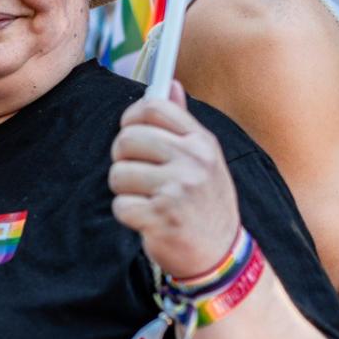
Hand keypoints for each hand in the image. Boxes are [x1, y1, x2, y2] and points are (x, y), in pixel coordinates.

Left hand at [109, 81, 240, 277]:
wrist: (220, 256)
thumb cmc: (204, 204)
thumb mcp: (204, 160)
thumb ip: (182, 123)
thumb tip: (169, 83)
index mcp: (201, 142)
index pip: (152, 108)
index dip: (131, 118)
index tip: (130, 132)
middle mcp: (193, 161)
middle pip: (127, 139)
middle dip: (122, 159)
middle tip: (139, 176)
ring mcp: (178, 189)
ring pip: (118, 173)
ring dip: (124, 191)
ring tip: (147, 200)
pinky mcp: (162, 217)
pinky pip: (121, 206)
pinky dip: (128, 215)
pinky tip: (149, 220)